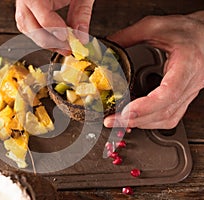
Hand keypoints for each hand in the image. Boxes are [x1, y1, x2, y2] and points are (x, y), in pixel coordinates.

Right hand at [15, 0, 94, 54]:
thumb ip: (81, 13)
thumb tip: (82, 37)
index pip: (41, 12)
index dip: (54, 29)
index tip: (68, 41)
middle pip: (29, 24)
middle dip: (49, 41)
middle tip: (69, 49)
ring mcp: (23, 2)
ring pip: (26, 28)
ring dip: (44, 41)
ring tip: (64, 46)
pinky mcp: (26, 8)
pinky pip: (28, 26)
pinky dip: (41, 35)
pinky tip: (55, 39)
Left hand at [104, 11, 203, 128]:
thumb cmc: (187, 30)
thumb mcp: (155, 26)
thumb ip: (129, 35)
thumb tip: (107, 46)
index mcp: (187, 63)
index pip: (169, 92)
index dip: (146, 106)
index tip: (126, 112)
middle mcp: (190, 82)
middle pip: (165, 111)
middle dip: (135, 119)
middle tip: (112, 120)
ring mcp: (188, 92)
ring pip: (168, 118)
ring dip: (141, 123)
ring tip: (118, 121)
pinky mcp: (183, 97)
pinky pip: (170, 116)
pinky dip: (150, 121)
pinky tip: (135, 119)